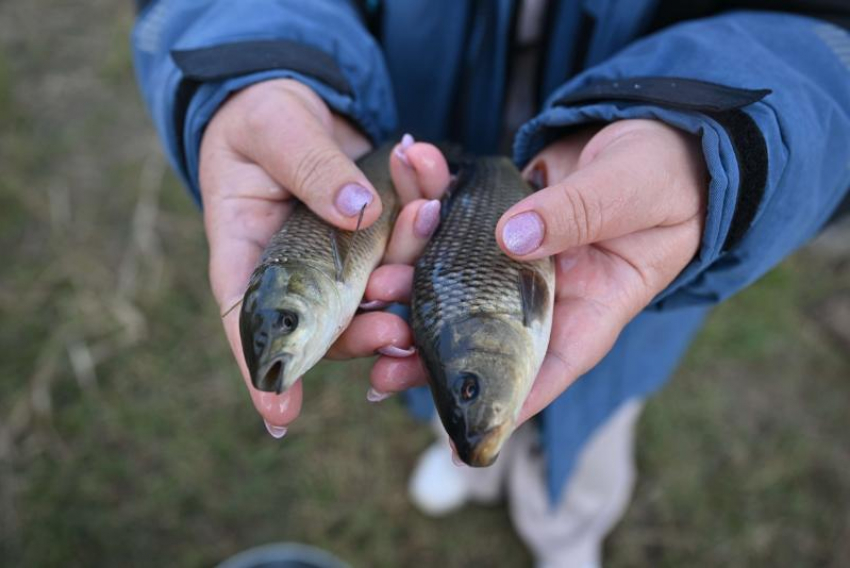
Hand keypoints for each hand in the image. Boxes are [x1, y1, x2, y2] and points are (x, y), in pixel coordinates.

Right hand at [199, 79, 449, 433]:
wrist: (297, 97)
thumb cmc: (262, 116)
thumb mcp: (273, 128)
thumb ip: (310, 166)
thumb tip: (359, 213)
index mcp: (249, 253)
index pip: (248, 322)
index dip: (264, 370)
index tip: (281, 414)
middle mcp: (299, 270)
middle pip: (331, 322)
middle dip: (366, 329)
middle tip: (398, 320)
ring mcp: (344, 257)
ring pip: (381, 285)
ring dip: (409, 263)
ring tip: (426, 211)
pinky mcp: (381, 235)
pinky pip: (410, 240)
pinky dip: (425, 212)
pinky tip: (430, 175)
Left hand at [367, 120, 706, 425]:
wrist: (655, 124)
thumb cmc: (666, 173)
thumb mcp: (632, 193)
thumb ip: (579, 213)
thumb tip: (513, 238)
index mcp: (590, 308)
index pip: (545, 368)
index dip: (499, 402)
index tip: (454, 428)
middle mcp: (546, 292)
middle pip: (482, 331)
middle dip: (429, 344)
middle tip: (381, 348)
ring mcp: (518, 256)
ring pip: (456, 273)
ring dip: (415, 269)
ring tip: (378, 276)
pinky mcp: (498, 216)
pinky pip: (456, 211)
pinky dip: (430, 192)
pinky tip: (407, 169)